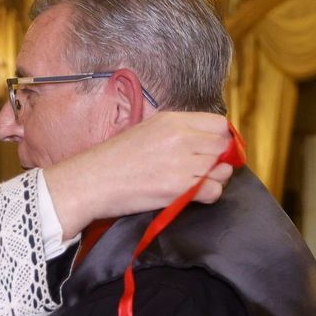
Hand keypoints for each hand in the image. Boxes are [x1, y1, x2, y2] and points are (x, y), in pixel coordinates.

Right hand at [42, 112, 233, 237]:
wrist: (92, 182)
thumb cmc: (114, 159)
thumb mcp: (147, 130)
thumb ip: (178, 131)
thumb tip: (207, 140)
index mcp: (172, 120)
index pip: (219, 124)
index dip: (220, 139)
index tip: (212, 149)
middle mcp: (181, 138)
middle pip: (223, 147)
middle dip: (219, 159)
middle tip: (205, 169)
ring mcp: (182, 164)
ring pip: (222, 170)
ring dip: (214, 178)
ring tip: (196, 182)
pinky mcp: (179, 188)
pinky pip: (213, 191)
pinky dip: (208, 195)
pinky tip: (192, 194)